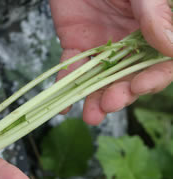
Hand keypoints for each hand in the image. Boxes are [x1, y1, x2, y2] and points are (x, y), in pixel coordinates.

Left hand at [50, 0, 172, 124]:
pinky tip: (64, 104)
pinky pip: (71, 68)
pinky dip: (66, 85)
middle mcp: (131, 43)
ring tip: (91, 115)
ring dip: (95, 98)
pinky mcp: (76, 44)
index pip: (161, 63)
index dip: (152, 79)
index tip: (139, 87)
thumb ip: (156, 15)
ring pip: (101, 79)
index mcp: (156, 29)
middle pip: (130, 77)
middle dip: (120, 94)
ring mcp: (103, 46)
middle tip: (109, 105)